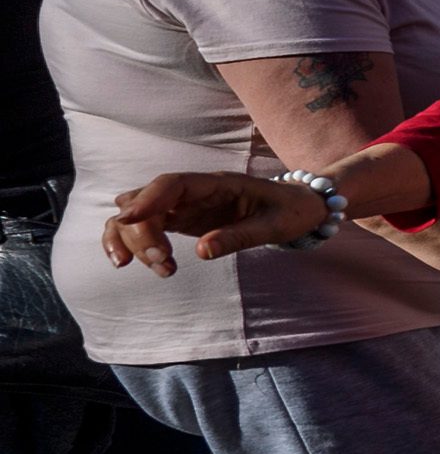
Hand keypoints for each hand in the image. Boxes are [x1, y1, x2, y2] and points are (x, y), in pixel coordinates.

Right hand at [103, 173, 327, 272]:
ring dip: (133, 240)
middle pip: (145, 201)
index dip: (146, 199)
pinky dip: (136, 244)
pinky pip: (146, 227)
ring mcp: (183, 205)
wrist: (299, 207)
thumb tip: (202, 252)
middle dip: (142, 232)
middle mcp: (193, 191)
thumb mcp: (274, 226)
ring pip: (137, 214)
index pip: (172, 184)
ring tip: (162, 269)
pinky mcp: (180, 220)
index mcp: (217, 184)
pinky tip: (142, 263)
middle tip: (165, 264)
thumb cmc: (289, 211)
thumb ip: (239, 236)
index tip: (126, 219)